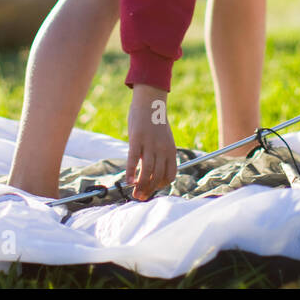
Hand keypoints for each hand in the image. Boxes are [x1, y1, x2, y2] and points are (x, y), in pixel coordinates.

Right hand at [126, 85, 176, 200]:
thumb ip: (160, 154)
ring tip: (135, 194)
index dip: (161, 186)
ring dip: (141, 186)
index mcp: (171, 150)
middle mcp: (162, 149)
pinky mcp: (136, 140)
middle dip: (149, 190)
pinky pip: (133, 160)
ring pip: (147, 172)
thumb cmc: (155, 122)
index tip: (152, 189)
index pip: (169, 176)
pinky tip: (128, 181)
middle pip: (158, 177)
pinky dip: (131, 173)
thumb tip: (153, 171)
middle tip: (140, 197)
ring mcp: (149, 145)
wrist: (150, 102)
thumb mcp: (164, 139)